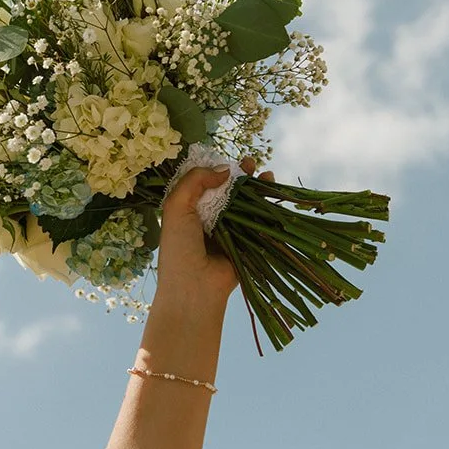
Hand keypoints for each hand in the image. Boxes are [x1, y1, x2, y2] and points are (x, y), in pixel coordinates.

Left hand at [156, 157, 271, 308]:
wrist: (195, 287)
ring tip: (266, 174)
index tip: (229, 161)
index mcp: (189, 210)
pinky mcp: (246, 244)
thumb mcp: (176, 206)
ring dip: (257, 188)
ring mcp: (229, 232)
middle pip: (228, 191)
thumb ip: (195, 181)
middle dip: (241, 176)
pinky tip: (272, 193)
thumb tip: (224, 170)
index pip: (205, 183)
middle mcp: (209, 219)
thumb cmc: (179, 247)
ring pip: (246, 204)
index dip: (217, 170)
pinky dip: (267, 208)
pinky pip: (258, 223)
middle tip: (251, 163)